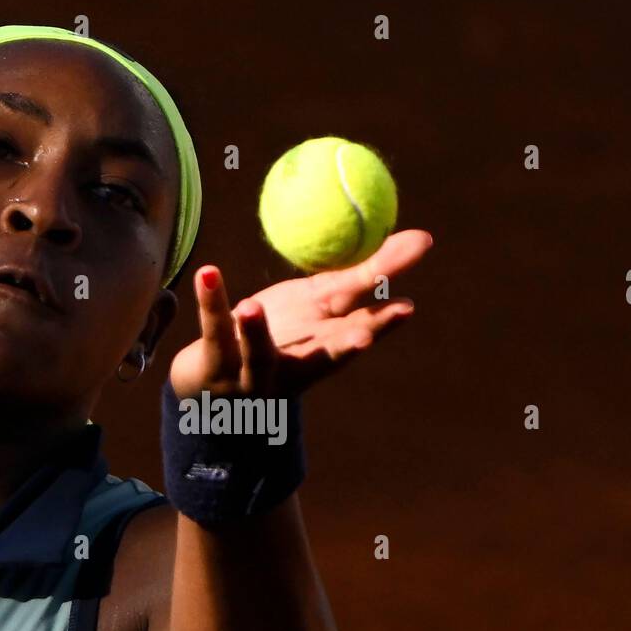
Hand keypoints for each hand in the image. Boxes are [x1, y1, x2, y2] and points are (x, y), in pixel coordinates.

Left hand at [168, 229, 432, 398]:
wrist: (214, 391)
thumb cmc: (277, 339)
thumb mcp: (320, 307)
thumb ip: (361, 277)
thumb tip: (421, 239)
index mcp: (322, 349)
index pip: (357, 332)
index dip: (383, 323)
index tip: (408, 309)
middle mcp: (294, 368)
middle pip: (318, 354)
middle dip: (343, 346)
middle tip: (363, 337)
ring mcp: (253, 371)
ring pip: (257, 353)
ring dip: (255, 332)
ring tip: (251, 307)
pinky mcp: (215, 364)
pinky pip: (214, 328)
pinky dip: (212, 300)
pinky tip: (209, 272)